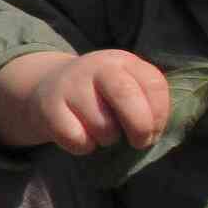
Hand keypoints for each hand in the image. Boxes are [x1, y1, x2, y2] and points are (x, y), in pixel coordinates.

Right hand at [0, 49, 171, 154]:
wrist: (49, 88)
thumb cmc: (99, 95)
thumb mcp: (125, 86)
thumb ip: (145, 101)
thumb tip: (155, 132)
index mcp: (123, 61)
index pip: (154, 84)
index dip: (159, 114)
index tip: (154, 131)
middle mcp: (97, 67)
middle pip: (126, 96)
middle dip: (140, 127)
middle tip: (139, 142)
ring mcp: (71, 85)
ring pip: (102, 126)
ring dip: (107, 139)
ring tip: (101, 132)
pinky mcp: (49, 107)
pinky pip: (77, 138)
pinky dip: (84, 146)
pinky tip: (81, 136)